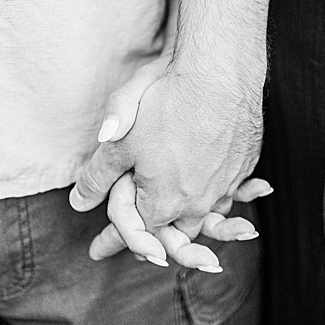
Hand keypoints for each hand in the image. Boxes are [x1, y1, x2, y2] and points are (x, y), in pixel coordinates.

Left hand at [69, 63, 262, 268]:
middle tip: (144, 240)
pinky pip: (231, 190)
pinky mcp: (246, 163)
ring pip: (207, 212)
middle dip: (159, 234)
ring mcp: (227, 183)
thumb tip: (78, 203)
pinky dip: (218, 191)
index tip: (97, 251)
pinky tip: (209, 177)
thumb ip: (97, 177)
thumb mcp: (120, 141)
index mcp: (164, 203)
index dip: (115, 239)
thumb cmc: (168, 104)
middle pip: (176, 231)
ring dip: (193, 214)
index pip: (137, 233)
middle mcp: (199, 201)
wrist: (220, 73)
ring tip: (180, 208)